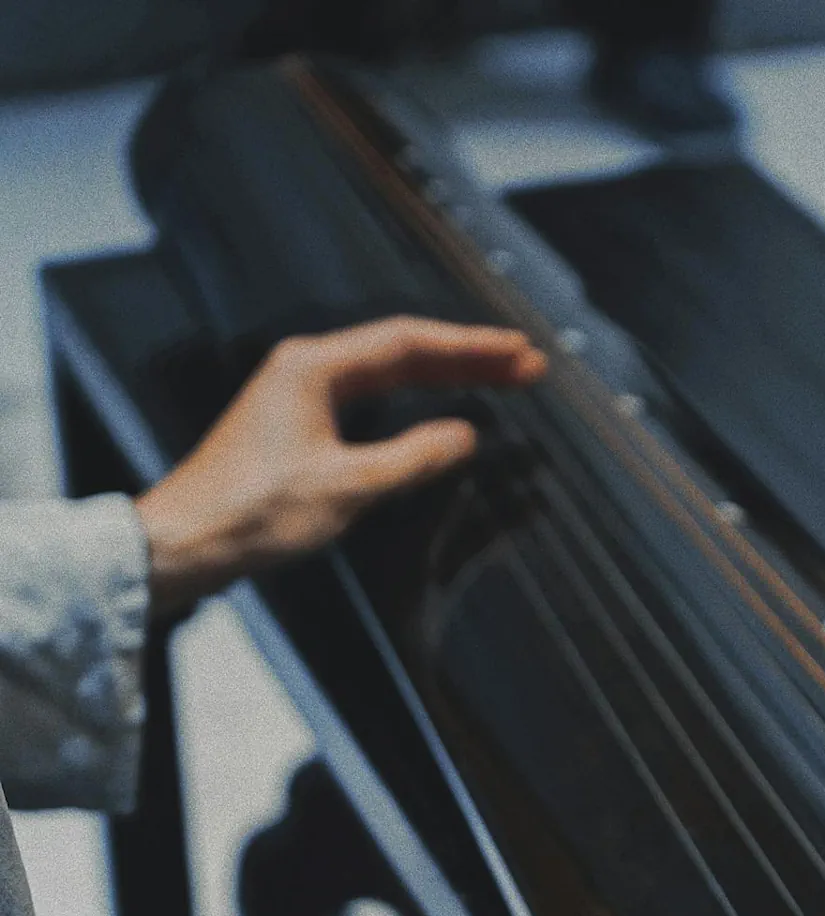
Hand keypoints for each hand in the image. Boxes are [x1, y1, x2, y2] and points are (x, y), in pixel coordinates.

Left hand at [134, 316, 546, 615]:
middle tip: (522, 365)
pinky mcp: (296, 429)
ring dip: (441, 378)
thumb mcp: (345, 489)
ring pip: (386, 377)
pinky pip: (368, 403)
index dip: (471, 348)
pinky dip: (410, 404)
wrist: (184, 543)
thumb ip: (411, 458)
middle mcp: (305, 370)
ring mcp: (298, 398)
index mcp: (314, 367)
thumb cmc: (248, 514)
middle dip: (466, 358)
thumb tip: (460, 436)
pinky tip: (434, 413)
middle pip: (402, 353)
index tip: (517, 351)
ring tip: (494, 380)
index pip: (410, 344)